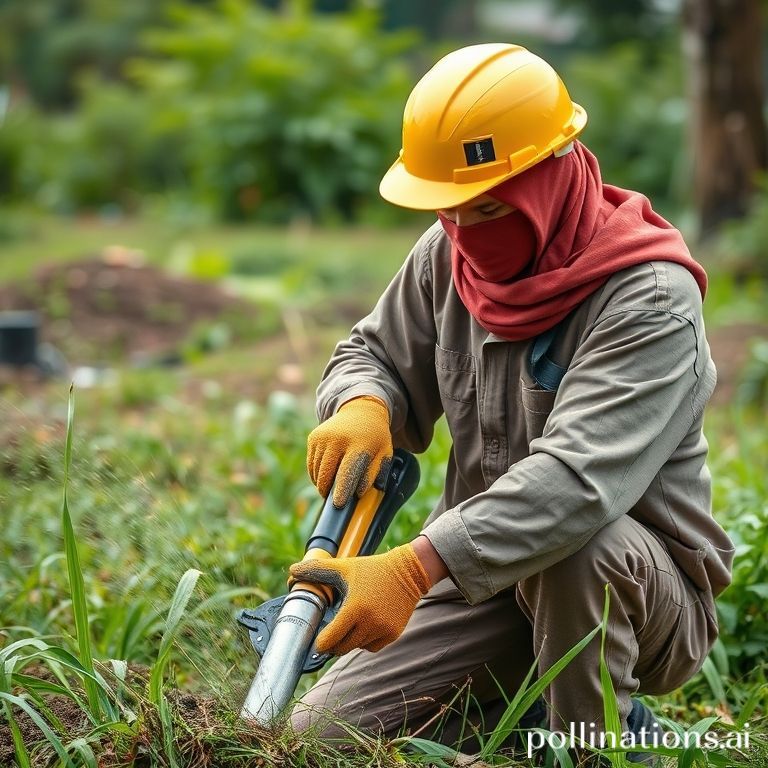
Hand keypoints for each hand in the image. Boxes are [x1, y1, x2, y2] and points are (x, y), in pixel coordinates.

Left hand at [289, 543, 429, 654]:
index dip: (320, 643)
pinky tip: (366, 625)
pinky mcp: (393, 635)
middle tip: (330, 632)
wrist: (409, 572)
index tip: (316, 640)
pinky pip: (372, 647)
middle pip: (341, 648)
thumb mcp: (344, 567)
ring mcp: (383, 631)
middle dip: (334, 642)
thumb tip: (292, 572)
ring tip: (351, 622)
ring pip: (356, 647)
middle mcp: (370, 623)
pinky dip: (365, 640)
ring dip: (350, 640)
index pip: (330, 640)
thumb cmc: (373, 569)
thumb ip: (316, 571)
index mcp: (355, 609)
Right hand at [307, 396, 391, 507]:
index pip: (347, 471)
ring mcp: (323, 437)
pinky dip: (316, 474)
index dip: (342, 489)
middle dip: (328, 491)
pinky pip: (311, 464)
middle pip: (327, 473)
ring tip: (331, 488)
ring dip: (322, 483)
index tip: (338, 504)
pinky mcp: (314, 437)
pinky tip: (325, 476)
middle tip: (335, 501)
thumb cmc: (375, 438)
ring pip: (317, 470)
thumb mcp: (384, 453)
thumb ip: (375, 474)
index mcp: (359, 444)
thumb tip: (359, 494)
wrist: (361, 410)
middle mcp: (338, 439)